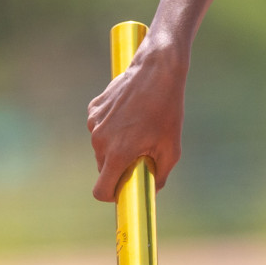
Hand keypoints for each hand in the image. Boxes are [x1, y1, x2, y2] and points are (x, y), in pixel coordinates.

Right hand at [87, 33, 187, 200]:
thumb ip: (160, 175)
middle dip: (119, 166)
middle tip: (142, 152)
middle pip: (104, 168)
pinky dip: (113, 127)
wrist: (157, 70)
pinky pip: (101, 128)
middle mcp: (100, 140)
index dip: (112, 194)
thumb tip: (151, 190)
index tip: (124, 190)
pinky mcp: (94, 109)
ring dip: (117, 145)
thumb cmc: (167, 110)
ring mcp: (94, 123)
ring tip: (140, 127)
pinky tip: (131, 113)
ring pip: (102, 147)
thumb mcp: (171, 148)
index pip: (101, 191)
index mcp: (117, 153)